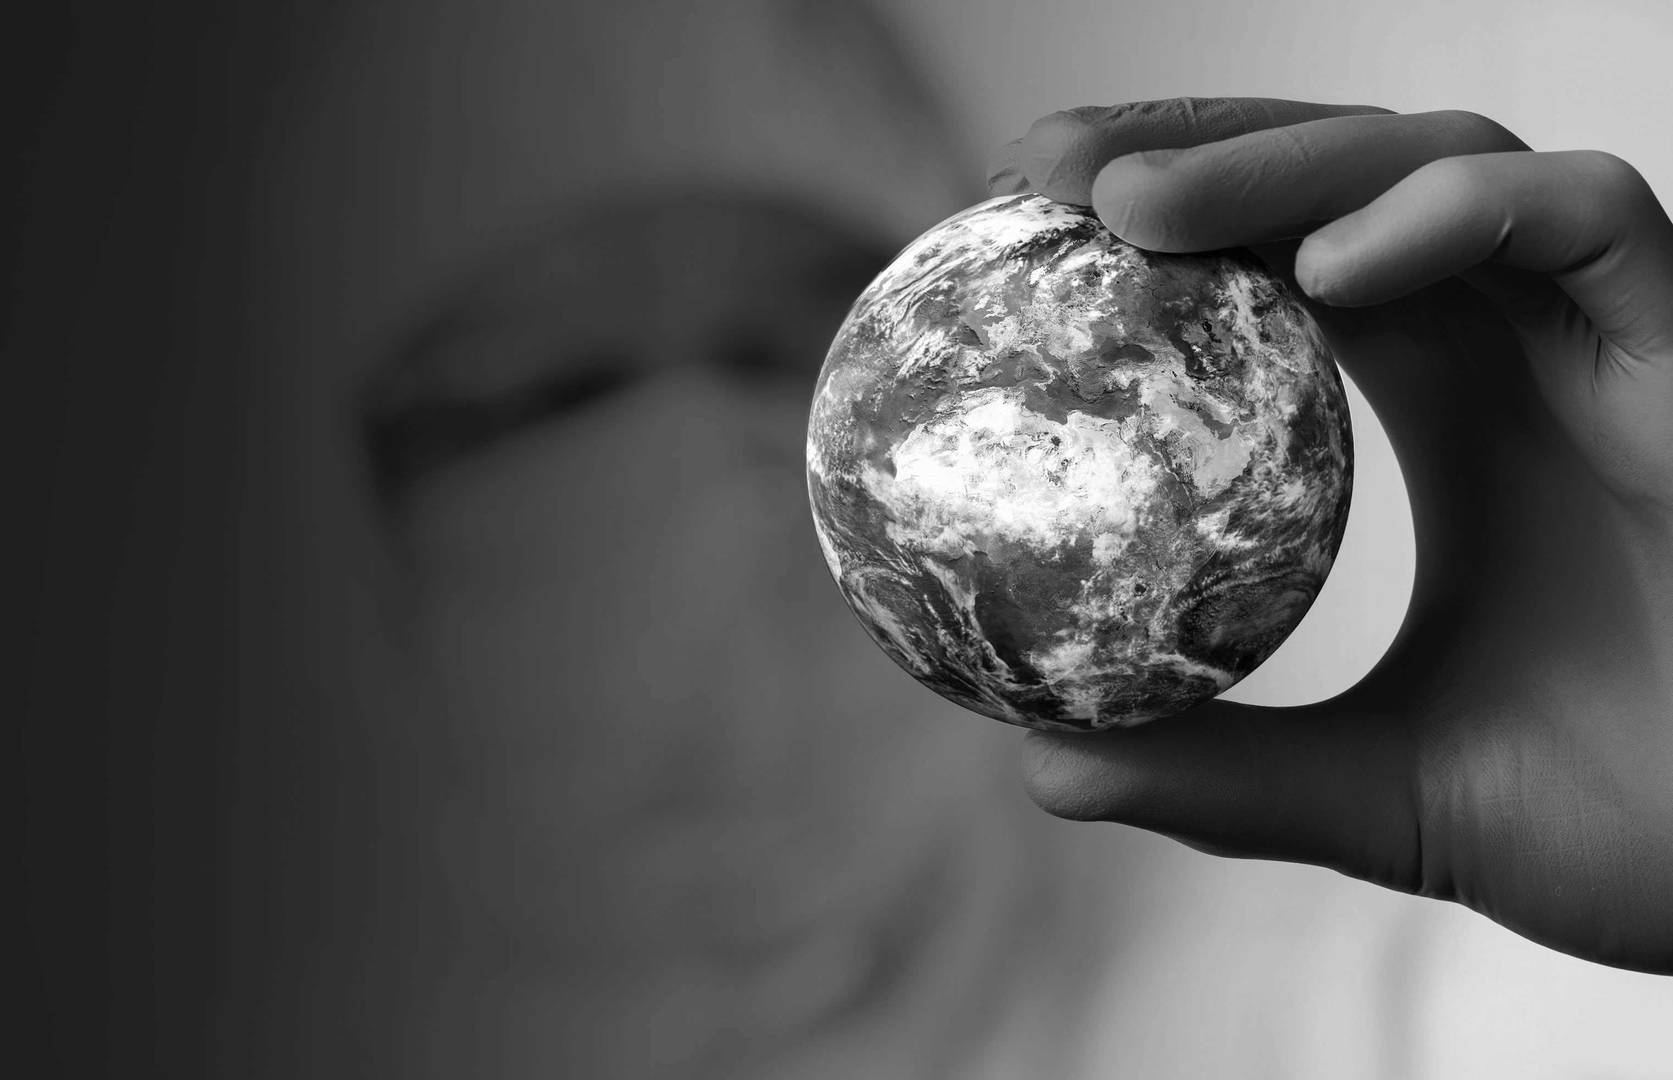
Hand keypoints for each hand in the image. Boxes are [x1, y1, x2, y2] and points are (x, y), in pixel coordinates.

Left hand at [990, 98, 1672, 972]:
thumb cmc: (1631, 818)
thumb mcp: (1383, 794)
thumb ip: (1227, 773)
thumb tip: (1040, 768)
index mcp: (1441, 408)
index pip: (1277, 263)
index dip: (1154, 231)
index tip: (1016, 236)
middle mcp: (1515, 347)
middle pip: (1338, 180)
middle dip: (1191, 153)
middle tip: (1035, 171)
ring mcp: (1608, 335)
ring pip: (1443, 166)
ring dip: (1284, 163)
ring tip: (1131, 207)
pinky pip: (1593, 218)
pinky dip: (1458, 218)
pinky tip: (1327, 267)